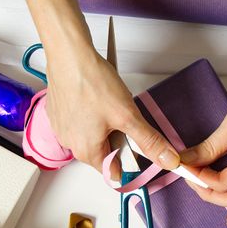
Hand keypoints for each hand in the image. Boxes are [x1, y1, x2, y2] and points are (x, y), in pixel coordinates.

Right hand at [44, 46, 179, 175]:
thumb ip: (149, 141)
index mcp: (87, 151)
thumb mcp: (128, 116)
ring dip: (108, 125)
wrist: (69, 54)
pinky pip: (83, 122)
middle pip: (106, 153)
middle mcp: (71, 144)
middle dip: (120, 139)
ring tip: (110, 105)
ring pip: (95, 136)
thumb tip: (167, 159)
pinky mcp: (60, 114)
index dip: (132, 162)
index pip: (116, 173)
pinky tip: (98, 98)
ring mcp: (63, 129)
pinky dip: (94, 114)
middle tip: (125, 118)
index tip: (139, 147)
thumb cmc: (91, 82)